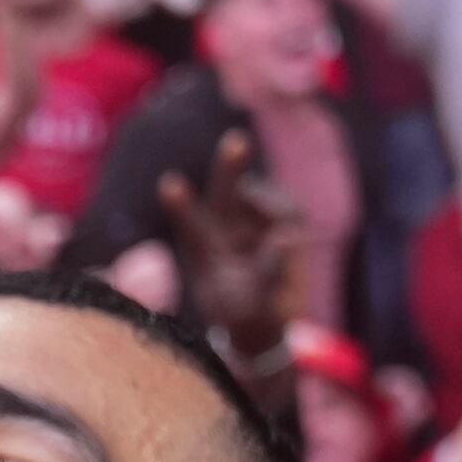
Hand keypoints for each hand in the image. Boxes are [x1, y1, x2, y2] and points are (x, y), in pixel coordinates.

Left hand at [156, 128, 309, 349]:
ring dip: (269, 205)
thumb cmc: (246, 316)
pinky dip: (291, 219)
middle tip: (236, 141)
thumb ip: (265, 276)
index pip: (192, 226)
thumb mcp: (250, 310)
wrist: (264, 320)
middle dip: (229, 167)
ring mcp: (252, 221)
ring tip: (276, 241)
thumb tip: (283, 238)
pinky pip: (292, 210)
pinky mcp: (284, 220)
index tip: (169, 184)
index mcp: (205, 252)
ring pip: (261, 198)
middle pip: (225, 194)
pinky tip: (288, 238)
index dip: (182, 207)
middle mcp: (224, 229)